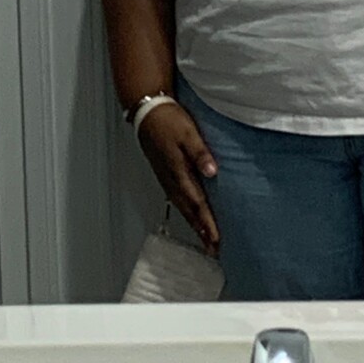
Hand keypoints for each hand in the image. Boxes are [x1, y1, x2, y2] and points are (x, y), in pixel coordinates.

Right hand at [138, 103, 220, 253]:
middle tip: (213, 250)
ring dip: (194, 225)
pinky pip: (176, 200)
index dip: (207, 222)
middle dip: (201, 231)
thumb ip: (200, 153)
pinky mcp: (164, 174)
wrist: (147, 112)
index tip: (217, 240)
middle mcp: (171, 180)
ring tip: (205, 240)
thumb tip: (212, 172)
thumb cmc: (169, 120)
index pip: (197, 203)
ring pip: (182, 208)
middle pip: (189, 211)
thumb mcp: (188, 132)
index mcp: (179, 172)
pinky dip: (186, 212)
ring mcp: (166, 178)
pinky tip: (190, 215)